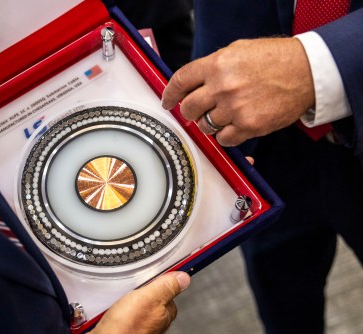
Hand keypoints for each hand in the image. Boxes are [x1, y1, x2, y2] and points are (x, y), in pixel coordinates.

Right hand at [76, 271, 189, 333]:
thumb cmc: (125, 331)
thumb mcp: (149, 299)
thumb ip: (166, 287)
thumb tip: (185, 278)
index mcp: (162, 317)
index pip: (169, 295)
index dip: (161, 282)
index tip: (152, 272)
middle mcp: (150, 327)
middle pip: (148, 302)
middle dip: (139, 291)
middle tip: (130, 281)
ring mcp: (132, 332)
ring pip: (130, 310)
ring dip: (122, 302)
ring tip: (115, 294)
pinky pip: (115, 318)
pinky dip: (110, 312)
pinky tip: (104, 308)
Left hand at [161, 37, 314, 146]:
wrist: (307, 71)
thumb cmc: (275, 59)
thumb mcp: (238, 51)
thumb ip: (213, 67)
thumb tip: (191, 83)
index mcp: (217, 65)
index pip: (180, 81)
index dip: (170, 94)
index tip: (168, 101)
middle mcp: (222, 87)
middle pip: (188, 108)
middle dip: (190, 111)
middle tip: (198, 110)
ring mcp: (234, 108)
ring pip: (205, 126)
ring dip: (209, 123)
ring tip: (223, 115)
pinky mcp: (248, 125)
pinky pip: (224, 139)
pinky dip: (226, 136)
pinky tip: (235, 125)